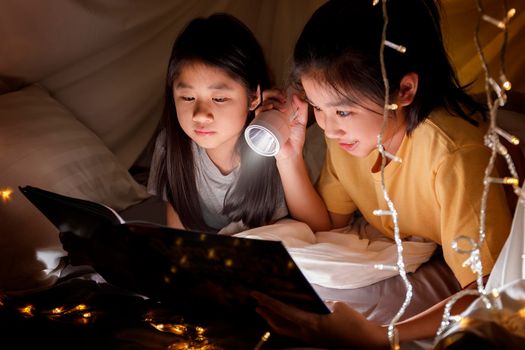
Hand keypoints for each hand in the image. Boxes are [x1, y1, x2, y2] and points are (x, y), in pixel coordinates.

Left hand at [251, 291, 388, 349]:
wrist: (367, 342)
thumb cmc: (354, 323)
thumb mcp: (336, 306)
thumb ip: (319, 302)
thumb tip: (309, 300)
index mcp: (310, 323)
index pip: (283, 311)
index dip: (268, 302)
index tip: (255, 294)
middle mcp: (306, 333)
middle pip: (279, 324)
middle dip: (266, 313)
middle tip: (255, 303)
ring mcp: (310, 339)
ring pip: (285, 329)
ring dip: (273, 319)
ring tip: (264, 310)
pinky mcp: (315, 340)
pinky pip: (294, 331)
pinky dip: (285, 322)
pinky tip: (284, 316)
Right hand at [256, 88, 307, 159]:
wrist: (291, 152)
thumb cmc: (296, 139)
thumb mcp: (302, 121)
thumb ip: (303, 108)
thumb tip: (297, 95)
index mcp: (280, 110)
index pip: (274, 95)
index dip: (278, 91)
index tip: (286, 95)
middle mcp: (271, 113)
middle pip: (266, 96)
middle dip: (274, 93)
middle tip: (283, 99)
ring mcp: (265, 119)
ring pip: (262, 103)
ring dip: (271, 101)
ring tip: (281, 108)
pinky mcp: (261, 126)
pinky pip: (257, 114)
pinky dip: (262, 108)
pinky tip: (270, 109)